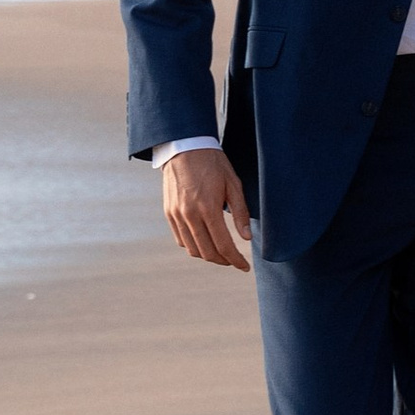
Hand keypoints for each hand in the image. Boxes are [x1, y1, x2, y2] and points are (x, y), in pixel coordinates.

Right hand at [163, 150, 251, 268]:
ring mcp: (176, 215)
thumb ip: (240, 212)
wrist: (184, 147)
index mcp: (208, 208)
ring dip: (208, 256)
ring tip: (221, 253)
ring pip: (192, 249)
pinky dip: (193, 246)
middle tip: (235, 260)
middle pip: (207, 252)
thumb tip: (246, 238)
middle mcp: (189, 215)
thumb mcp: (233, 183)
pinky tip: (204, 241)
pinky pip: (180, 239)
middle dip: (223, 261)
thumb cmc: (213, 163)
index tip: (244, 267)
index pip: (223, 245)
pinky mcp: (169, 213)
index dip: (236, 260)